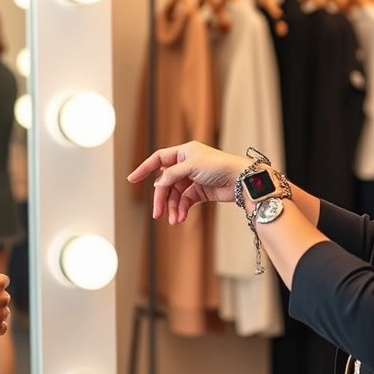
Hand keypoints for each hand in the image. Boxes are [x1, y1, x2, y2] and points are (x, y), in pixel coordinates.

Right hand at [127, 140, 252, 224]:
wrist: (241, 180)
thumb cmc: (219, 166)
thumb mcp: (191, 167)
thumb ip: (171, 175)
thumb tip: (158, 184)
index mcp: (184, 153)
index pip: (158, 159)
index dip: (145, 169)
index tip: (132, 179)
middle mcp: (187, 164)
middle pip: (166, 182)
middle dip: (161, 198)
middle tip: (157, 213)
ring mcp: (193, 178)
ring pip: (175, 195)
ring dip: (173, 207)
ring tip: (173, 220)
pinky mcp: (201, 191)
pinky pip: (185, 201)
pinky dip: (182, 209)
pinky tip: (181, 218)